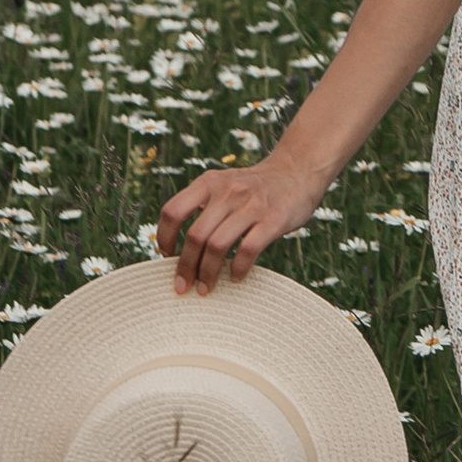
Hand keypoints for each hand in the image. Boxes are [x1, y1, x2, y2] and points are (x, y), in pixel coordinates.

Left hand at [157, 155, 324, 294]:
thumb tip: (177, 250)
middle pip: (194, 235)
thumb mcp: (224, 185)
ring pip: (217, 245)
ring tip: (205, 288)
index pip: (173, 211)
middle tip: (182, 286)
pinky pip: (247, 250)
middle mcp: (228, 191)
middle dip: (185, 266)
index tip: (167, 257)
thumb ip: (202, 207)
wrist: (297, 173)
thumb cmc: (254, 189)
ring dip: (207, 273)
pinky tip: (235, 277)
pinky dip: (237, 269)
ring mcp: (251, 205)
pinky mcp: (273, 220)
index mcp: (209, 182)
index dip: (164, 238)